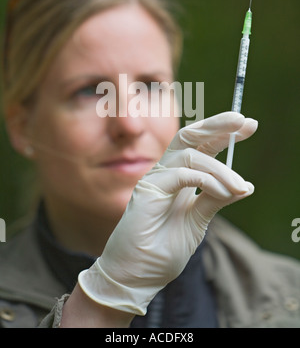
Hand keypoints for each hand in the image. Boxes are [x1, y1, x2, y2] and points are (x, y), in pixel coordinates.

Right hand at [78, 112, 257, 314]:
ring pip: (191, 155)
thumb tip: (245, 185)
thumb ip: (216, 199)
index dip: (223, 133)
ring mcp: (156, 179)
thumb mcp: (199, 220)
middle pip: (191, 136)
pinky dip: (207, 180)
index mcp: (179, 177)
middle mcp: (167, 172)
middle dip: (218, 126)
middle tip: (243, 121)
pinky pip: (181, 174)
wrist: (136, 274)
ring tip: (239, 186)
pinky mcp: (148, 190)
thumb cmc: (162, 249)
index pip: (201, 145)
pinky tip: (224, 192)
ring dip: (221, 169)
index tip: (248, 125)